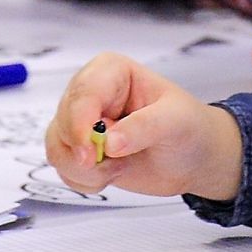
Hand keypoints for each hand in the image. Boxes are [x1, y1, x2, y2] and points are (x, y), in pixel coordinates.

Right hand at [43, 55, 243, 199]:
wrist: (193, 158)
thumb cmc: (189, 128)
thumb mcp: (175, 122)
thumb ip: (143, 128)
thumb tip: (109, 142)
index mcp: (110, 71)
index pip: (82, 94)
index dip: (79, 125)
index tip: (91, 154)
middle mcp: (89, 93)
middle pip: (62, 122)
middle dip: (84, 153)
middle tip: (115, 165)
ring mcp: (81, 122)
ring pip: (57, 148)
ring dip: (85, 170)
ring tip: (120, 166)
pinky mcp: (79, 149)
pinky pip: (63, 168)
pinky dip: (85, 180)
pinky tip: (112, 174)